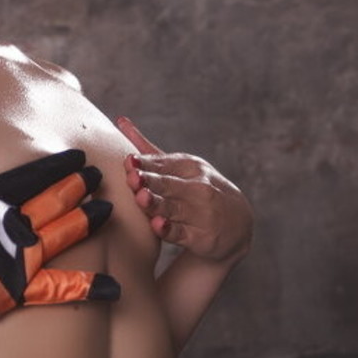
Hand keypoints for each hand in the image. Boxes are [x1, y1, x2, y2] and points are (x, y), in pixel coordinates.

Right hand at [0, 115, 119, 330]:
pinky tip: (113, 288)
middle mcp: (13, 226)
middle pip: (55, 202)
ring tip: (108, 210)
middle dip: (79, 187)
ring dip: (88, 221)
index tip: (78, 158)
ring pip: (64, 235)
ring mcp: (21, 258)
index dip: (58, 167)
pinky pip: (60, 289)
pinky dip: (87, 288)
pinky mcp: (21, 289)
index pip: (33, 178)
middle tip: (97, 177)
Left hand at [118, 116, 252, 265]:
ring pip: (172, 208)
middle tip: (133, 177)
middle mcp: (197, 187)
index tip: (128, 162)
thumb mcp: (180, 167)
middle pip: (167, 184)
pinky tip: (157, 225)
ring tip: (142, 198)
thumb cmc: (197, 189)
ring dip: (157, 204)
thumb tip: (120, 120)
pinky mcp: (200, 237)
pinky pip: (181, 233)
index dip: (144, 165)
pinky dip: (170, 230)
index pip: (163, 164)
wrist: (236, 222)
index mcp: (190, 166)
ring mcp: (200, 212)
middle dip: (150, 181)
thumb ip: (149, 150)